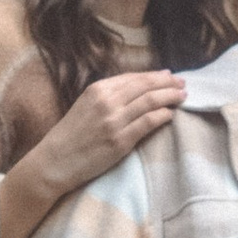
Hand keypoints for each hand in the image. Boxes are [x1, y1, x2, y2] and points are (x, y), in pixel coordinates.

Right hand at [1, 71, 185, 237]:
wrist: (55, 161)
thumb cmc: (71, 135)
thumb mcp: (85, 105)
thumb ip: (108, 96)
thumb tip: (137, 88)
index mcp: (97, 89)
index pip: (133, 78)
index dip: (154, 75)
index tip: (168, 75)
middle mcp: (107, 101)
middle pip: (145, 86)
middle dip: (167, 82)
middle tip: (182, 83)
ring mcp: (114, 121)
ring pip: (151, 102)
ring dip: (170, 97)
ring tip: (182, 96)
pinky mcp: (120, 141)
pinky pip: (148, 123)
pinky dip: (163, 116)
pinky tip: (171, 114)